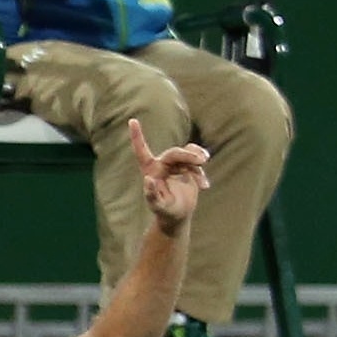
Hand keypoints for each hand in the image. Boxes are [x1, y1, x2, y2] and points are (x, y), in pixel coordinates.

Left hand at [128, 117, 207, 232]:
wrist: (178, 215)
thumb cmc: (164, 211)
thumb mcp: (157, 206)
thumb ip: (151, 195)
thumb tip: (148, 180)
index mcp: (150, 170)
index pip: (142, 150)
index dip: (137, 136)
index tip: (132, 120)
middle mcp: (162, 164)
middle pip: (175, 152)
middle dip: (188, 155)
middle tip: (202, 161)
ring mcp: (176, 164)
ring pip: (189, 153)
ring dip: (197, 160)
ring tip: (204, 167)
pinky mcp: (188, 167)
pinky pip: (198, 160)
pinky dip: (202, 172)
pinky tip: (204, 186)